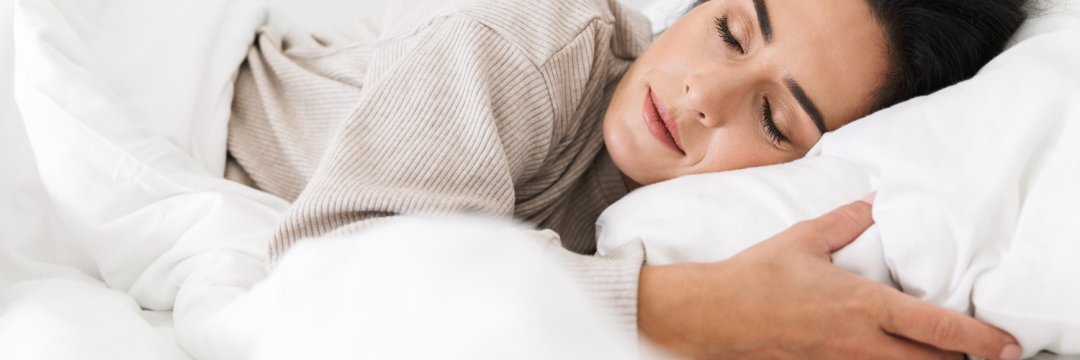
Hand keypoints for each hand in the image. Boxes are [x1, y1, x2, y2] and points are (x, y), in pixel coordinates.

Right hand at [637, 196, 1022, 358]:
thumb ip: (846, 221)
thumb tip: (873, 202)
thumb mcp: (803, 240)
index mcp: (863, 305)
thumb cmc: (754, 276)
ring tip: (936, 354)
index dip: (980, 339)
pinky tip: (883, 355)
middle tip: (981, 351)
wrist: (710, 314)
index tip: (1005, 344)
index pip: (938, 328)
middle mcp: (859, 343)